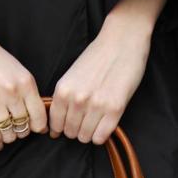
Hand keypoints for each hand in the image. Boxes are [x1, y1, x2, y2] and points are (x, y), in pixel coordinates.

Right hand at [0, 7, 47, 151]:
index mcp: (26, 82)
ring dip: (7, 138)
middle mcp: (13, 92)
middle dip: (20, 132)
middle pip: (24, 127)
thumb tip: (37, 117)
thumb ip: (26, 90)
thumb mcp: (16, 69)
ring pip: (9, 134)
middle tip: (13, 129)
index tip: (31, 128)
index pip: (40, 117)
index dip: (37, 127)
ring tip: (2, 133)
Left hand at [48, 0, 173, 144]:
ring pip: (85, 137)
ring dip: (89, 133)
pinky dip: (101, 135)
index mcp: (63, 90)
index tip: (65, 128)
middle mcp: (77, 100)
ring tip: (95, 121)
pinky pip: (101, 137)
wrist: (122, 40)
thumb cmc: (97, 57)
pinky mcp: (115, 109)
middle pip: (70, 133)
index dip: (60, 128)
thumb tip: (56, 125)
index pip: (55, 124)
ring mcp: (96, 105)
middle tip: (83, 121)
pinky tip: (103, 124)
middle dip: (75, 130)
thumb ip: (63, 98)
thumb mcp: (71, 75)